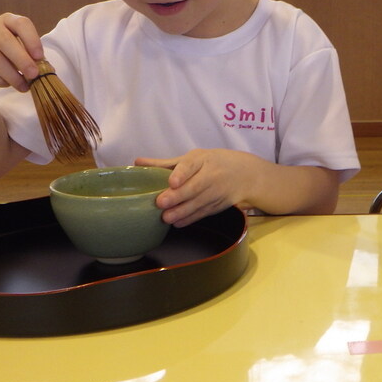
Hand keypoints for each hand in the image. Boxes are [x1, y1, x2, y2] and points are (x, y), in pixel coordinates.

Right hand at [0, 13, 43, 91]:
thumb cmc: (6, 54)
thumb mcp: (20, 49)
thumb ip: (32, 56)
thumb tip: (47, 69)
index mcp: (7, 20)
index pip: (21, 23)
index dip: (32, 40)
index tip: (40, 57)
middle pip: (5, 41)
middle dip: (22, 60)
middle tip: (34, 75)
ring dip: (12, 75)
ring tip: (23, 86)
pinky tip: (6, 84)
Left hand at [136, 149, 261, 227]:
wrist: (245, 175)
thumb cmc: (213, 163)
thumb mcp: (193, 158)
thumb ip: (165, 163)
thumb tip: (137, 163)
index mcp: (202, 160)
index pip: (191, 165)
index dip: (181, 173)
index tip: (172, 181)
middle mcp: (211, 175)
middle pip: (194, 187)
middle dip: (177, 196)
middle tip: (161, 203)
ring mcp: (216, 192)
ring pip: (198, 203)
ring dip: (182, 211)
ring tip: (166, 218)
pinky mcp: (218, 206)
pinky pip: (203, 213)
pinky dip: (190, 219)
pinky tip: (177, 223)